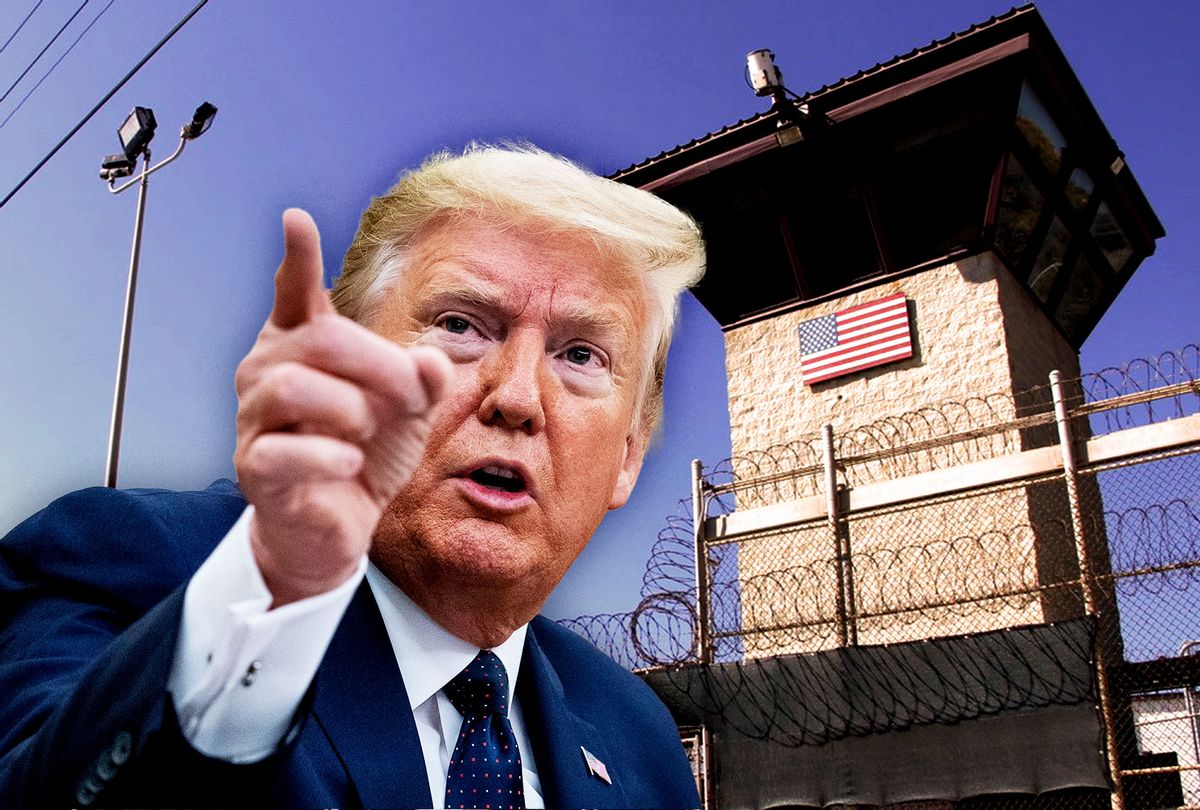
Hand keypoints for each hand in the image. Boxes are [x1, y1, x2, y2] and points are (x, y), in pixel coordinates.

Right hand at [233, 209, 451, 606]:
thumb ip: (421, 377)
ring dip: (348, 408)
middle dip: (378, 364)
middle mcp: (267, 371)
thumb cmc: (365, 454)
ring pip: (290, 387)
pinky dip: (325, 455)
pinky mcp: (255, 467)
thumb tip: (429, 359)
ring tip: (367, 433)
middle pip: (317, 340)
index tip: (296, 218)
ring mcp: (254, 419)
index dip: (297, 258)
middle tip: (411, 395)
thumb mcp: (407, 410)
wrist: (335, 527)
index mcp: (302, 346)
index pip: (295, 294)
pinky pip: (282, 450)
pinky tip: (350, 464)